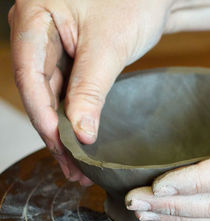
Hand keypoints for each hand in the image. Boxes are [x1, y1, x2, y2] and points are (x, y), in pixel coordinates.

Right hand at [8, 0, 173, 183]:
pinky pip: (69, 91)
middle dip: (55, 132)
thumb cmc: (132, 0)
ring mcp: (55, 47)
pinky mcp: (73, 59)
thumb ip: (90, 88)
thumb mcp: (108, 46)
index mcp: (34, 18)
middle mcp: (38, 33)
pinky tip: (82, 139)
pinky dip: (77, 116)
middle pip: (39, 91)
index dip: (44, 115)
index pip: (29, 76)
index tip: (61, 146)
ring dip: (65, 130)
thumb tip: (80, 132)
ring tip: (78, 165)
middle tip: (72, 167)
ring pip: (53, 96)